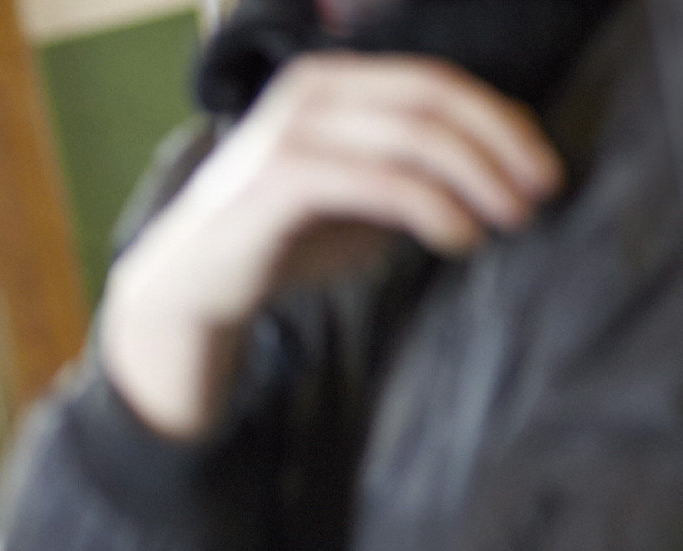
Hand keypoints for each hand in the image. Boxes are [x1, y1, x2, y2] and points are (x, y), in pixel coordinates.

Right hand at [101, 51, 561, 440]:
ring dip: (476, 179)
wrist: (194, 285)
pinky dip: (434, 209)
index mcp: (331, 81)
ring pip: (415, 136)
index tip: (540, 170)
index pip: (436, 84)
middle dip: (498, 146)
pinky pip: (382, 181)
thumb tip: (502, 165)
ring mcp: (293, 128)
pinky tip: (459, 238)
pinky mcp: (282, 175)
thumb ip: (413, 170)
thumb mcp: (359, 194)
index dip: (499, 122)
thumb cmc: (282, 240)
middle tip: (537, 195)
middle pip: (434, 99)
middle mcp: (311, 90)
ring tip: (505, 220)